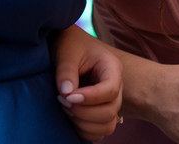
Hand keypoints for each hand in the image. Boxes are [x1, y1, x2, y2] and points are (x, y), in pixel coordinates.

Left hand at [53, 26, 123, 141]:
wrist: (67, 46)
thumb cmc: (69, 45)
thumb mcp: (66, 53)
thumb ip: (66, 72)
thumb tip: (66, 94)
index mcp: (112, 68)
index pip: (110, 90)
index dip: (90, 98)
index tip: (68, 97)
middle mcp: (115, 87)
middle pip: (111, 110)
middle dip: (84, 112)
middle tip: (62, 100)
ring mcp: (109, 102)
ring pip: (108, 125)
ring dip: (84, 124)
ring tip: (65, 108)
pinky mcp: (100, 113)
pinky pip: (99, 132)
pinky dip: (84, 131)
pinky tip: (70, 117)